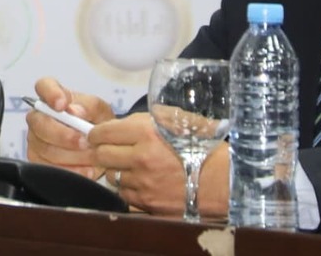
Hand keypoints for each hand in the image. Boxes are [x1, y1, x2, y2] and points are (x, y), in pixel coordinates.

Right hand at [24, 78, 111, 176]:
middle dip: (63, 134)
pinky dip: (70, 170)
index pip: (43, 86)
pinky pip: (48, 167)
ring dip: (72, 155)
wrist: (101, 150)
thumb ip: (89, 106)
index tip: (62, 105)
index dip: (49, 94)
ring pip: (45, 148)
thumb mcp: (101, 111)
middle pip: (39, 122)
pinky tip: (86, 169)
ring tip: (92, 157)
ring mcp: (36, 139)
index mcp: (54, 97)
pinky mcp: (38, 160)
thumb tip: (74, 110)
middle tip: (85, 142)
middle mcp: (40, 116)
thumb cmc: (98, 125)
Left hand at [86, 117, 227, 219]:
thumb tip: (124, 120)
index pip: (102, 132)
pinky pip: (126, 195)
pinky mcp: (148, 204)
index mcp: (146, 132)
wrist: (223, 181)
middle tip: (111, 151)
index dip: (97, 133)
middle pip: (101, 156)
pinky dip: (130, 189)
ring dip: (118, 172)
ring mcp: (143, 184)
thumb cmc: (203, 147)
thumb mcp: (180, 120)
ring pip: (112, 177)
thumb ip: (150, 117)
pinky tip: (144, 183)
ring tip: (134, 168)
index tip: (98, 135)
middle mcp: (140, 158)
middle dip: (103, 152)